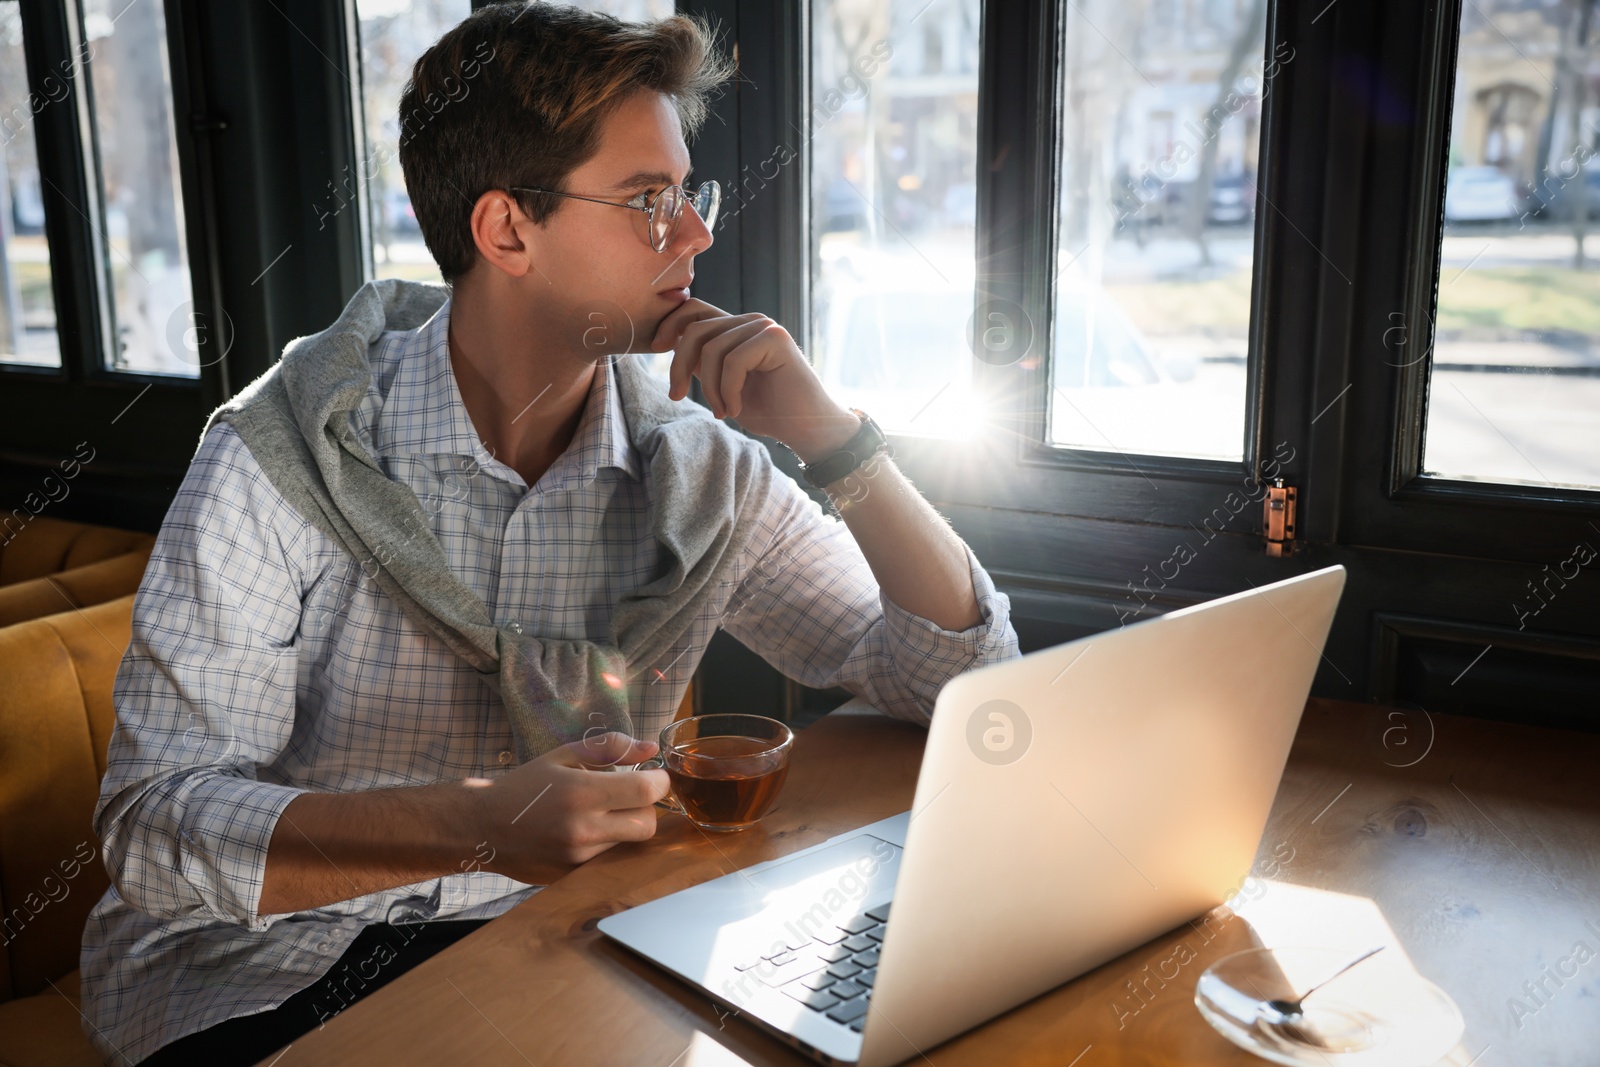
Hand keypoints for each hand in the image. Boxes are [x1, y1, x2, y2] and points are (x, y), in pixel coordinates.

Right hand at [469, 732, 669, 883]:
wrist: (481, 827)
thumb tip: (650, 748)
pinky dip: (608, 845)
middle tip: (629, 795)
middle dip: (647, 806)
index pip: (647, 791)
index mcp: (582, 793)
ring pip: (630, 843)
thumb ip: (610, 747)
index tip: (653, 774)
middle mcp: (583, 829)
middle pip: (648, 823)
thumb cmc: (524, 786)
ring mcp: (579, 858)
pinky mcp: (574, 876)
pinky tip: (586, 832)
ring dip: (626, 826)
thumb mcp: (563, 755)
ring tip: (600, 813)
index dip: (660, 780)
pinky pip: (610, 860)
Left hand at [651, 297, 859, 462]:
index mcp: (737, 328)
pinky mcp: (775, 339)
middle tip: (677, 396)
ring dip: (709, 389)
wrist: (807, 429)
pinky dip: (727, 391)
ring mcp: (764, 327)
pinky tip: (734, 410)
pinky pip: (732, 361)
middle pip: (696, 329)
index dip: (669, 325)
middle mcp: (751, 322)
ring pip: (712, 349)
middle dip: (679, 365)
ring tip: (721, 412)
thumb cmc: (770, 412)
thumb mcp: (723, 385)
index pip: (694, 310)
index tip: (655, 349)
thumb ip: (703, 364)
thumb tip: (670, 343)